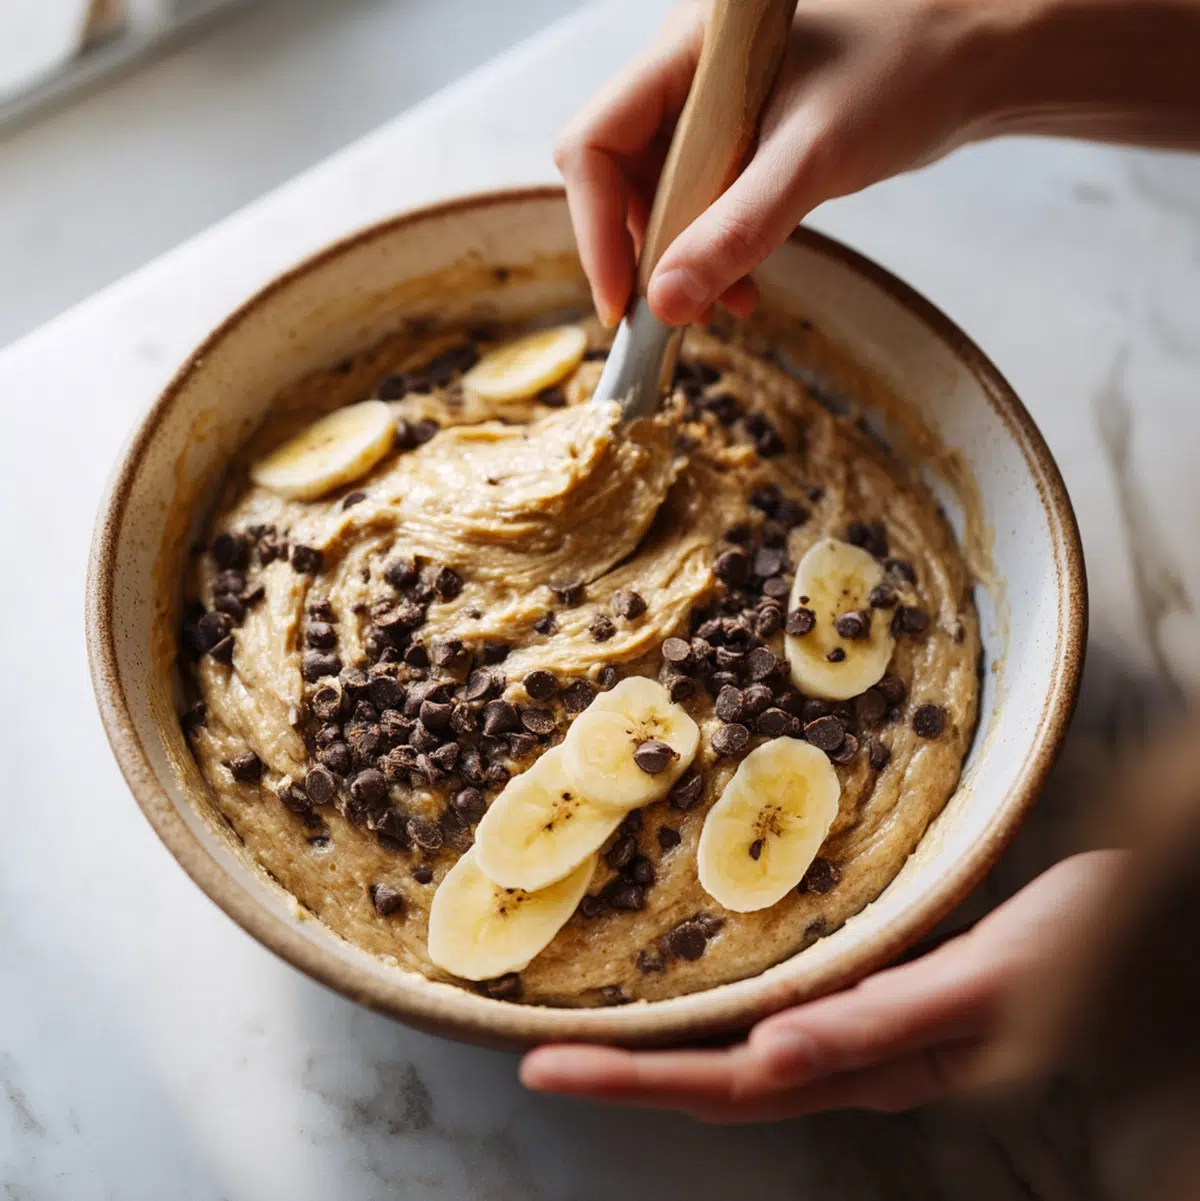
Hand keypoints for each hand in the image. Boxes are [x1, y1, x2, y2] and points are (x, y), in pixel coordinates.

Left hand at [520, 851, 1122, 1121]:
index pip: (727, 1086)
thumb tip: (766, 1058)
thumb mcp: (978, 988)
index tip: (544, 1066)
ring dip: (665, 1046)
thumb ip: (875, 1027)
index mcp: (869, 1063)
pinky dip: (725, 1004)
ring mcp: (867, 1027)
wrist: (1144, 931)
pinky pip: (785, 1005)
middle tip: (537, 1051)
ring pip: (743, 1048)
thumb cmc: (1069, 954)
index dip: (635, 1080)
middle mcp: (855, 1056)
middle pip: (718, 1078)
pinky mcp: (884, 985)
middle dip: (627, 1071)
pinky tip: (704, 986)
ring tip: (595, 1028)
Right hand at [555, 0, 1199, 327]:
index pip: (595, 144)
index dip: (595, 228)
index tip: (625, 302)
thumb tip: (664, 304)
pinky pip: (700, 204)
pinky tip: (742, 283)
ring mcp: (710, 110)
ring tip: (726, 304)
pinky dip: (713, 251)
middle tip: (676, 314)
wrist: (974, 62)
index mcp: (685, 52)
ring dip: (683, 262)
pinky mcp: (739, 139)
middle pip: (618, 178)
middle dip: (646, 252)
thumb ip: (736, 229)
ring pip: (659, 199)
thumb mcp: (814, 158)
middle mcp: (685, 77)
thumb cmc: (905, 76)